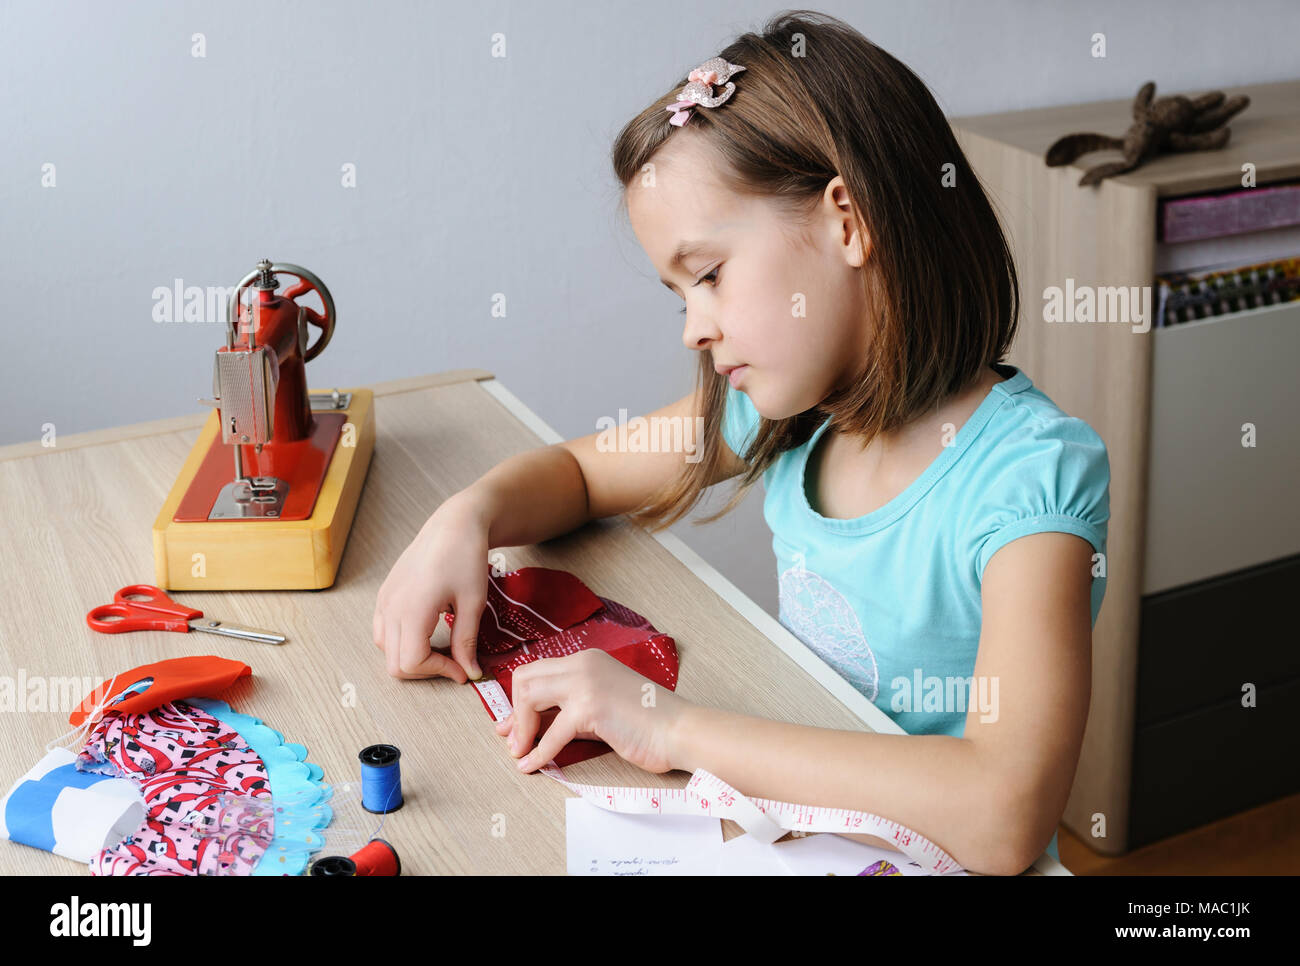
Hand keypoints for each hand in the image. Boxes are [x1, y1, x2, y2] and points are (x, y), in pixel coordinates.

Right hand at [373, 494, 489, 682]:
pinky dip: (401, 642)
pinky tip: (425, 634)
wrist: (454, 525)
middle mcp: (391, 607)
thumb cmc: (466, 557)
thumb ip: (466, 641)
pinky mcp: (385, 595)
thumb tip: (470, 672)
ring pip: (386, 650)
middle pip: (395, 664)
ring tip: (440, 649)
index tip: (463, 669)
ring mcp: (384, 600)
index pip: (413, 662)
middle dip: (426, 670)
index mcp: (412, 609)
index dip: (440, 672)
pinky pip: (382, 631)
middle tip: (454, 662)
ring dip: (411, 658)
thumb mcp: (473, 602)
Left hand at [495, 649, 688, 773]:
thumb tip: (532, 725)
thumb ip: (570, 711)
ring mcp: (586, 682)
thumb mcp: (601, 708)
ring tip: (518, 752)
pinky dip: (537, 753)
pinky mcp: (591, 707)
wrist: (680, 731)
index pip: (537, 670)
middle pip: (526, 678)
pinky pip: (551, 733)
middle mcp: (583, 664)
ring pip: (530, 696)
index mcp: (587, 660)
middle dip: (514, 711)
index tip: (511, 725)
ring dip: (520, 728)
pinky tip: (530, 766)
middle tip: (512, 740)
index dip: (519, 699)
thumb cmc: (647, 724)